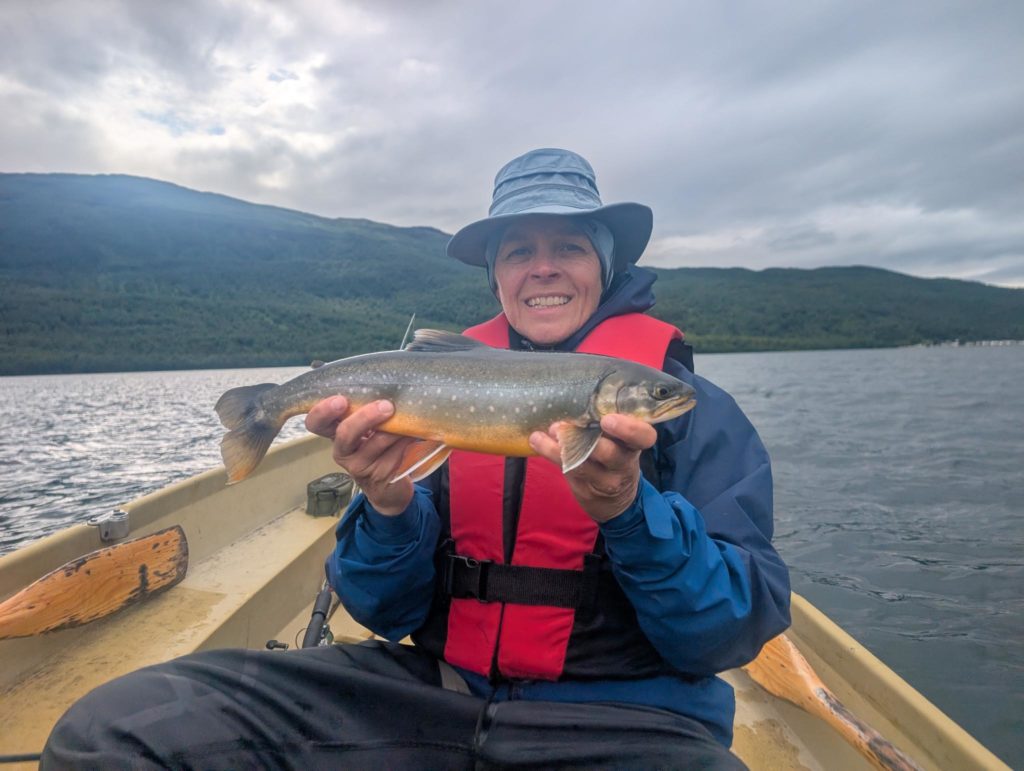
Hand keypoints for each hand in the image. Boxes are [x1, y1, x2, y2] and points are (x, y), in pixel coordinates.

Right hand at [305, 396, 415, 515]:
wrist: (389, 483)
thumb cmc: (377, 443)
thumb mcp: (368, 425)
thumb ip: (367, 407)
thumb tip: (386, 383)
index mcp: (335, 432)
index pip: (316, 422)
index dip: (322, 411)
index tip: (341, 400)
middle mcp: (342, 450)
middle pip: (345, 433)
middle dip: (365, 417)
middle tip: (386, 406)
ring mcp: (359, 466)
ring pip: (377, 442)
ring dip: (395, 428)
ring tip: (408, 417)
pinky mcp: (379, 476)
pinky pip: (395, 452)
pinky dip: (406, 439)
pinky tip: (414, 432)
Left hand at [529, 414, 655, 523]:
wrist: (613, 498)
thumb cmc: (615, 451)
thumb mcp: (622, 436)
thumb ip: (610, 414)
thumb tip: (587, 380)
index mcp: (634, 444)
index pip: (644, 437)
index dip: (630, 429)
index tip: (608, 419)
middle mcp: (622, 463)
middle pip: (611, 454)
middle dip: (592, 441)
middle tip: (571, 426)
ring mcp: (603, 479)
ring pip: (583, 463)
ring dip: (563, 445)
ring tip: (552, 429)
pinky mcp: (584, 487)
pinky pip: (566, 468)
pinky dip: (549, 451)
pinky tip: (536, 439)